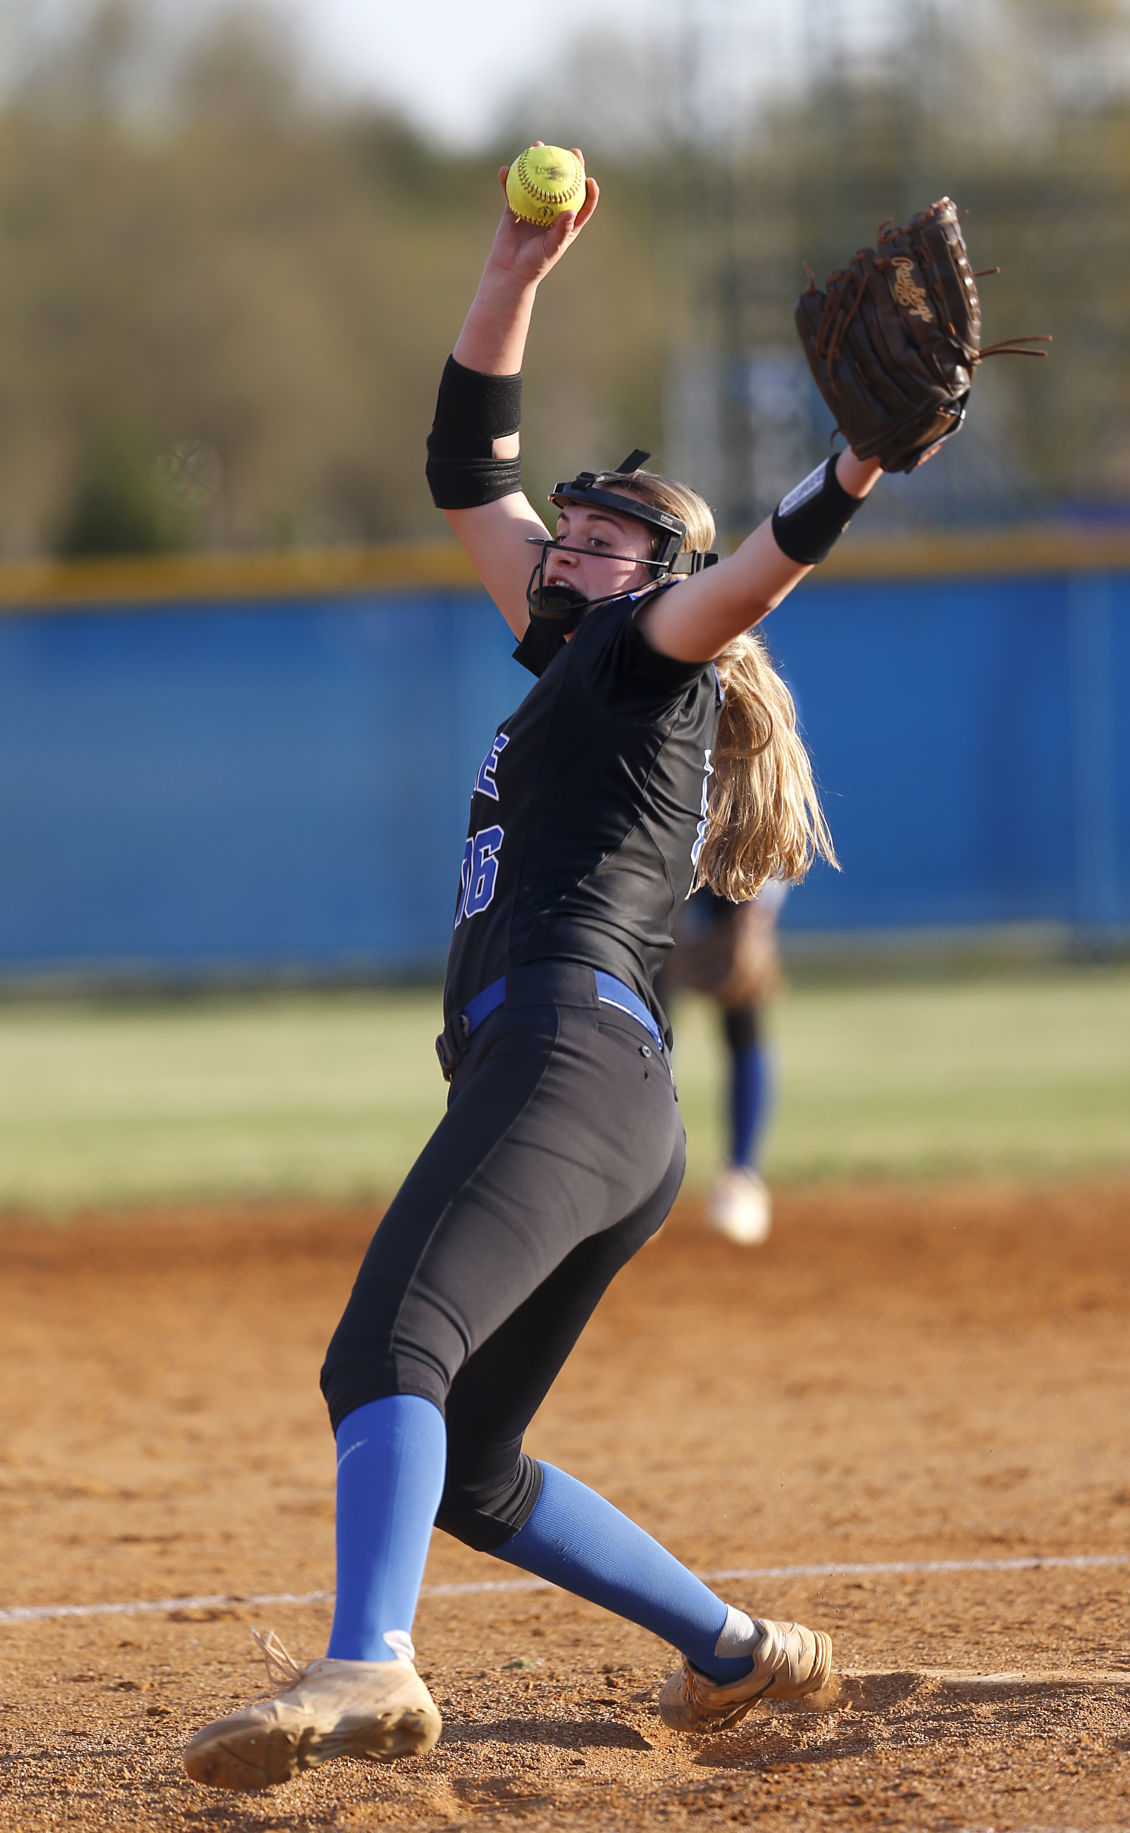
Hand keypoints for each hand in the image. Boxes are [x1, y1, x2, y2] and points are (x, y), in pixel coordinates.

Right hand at [488, 144, 599, 287]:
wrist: (510, 271)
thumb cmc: (534, 264)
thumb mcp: (551, 249)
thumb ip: (561, 230)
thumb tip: (572, 211)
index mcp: (566, 222)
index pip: (583, 203)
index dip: (589, 190)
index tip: (589, 178)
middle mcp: (551, 211)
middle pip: (562, 184)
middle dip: (568, 165)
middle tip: (570, 151)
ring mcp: (533, 207)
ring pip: (537, 180)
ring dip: (537, 162)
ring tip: (537, 146)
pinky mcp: (515, 207)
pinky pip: (512, 189)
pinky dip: (508, 179)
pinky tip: (505, 169)